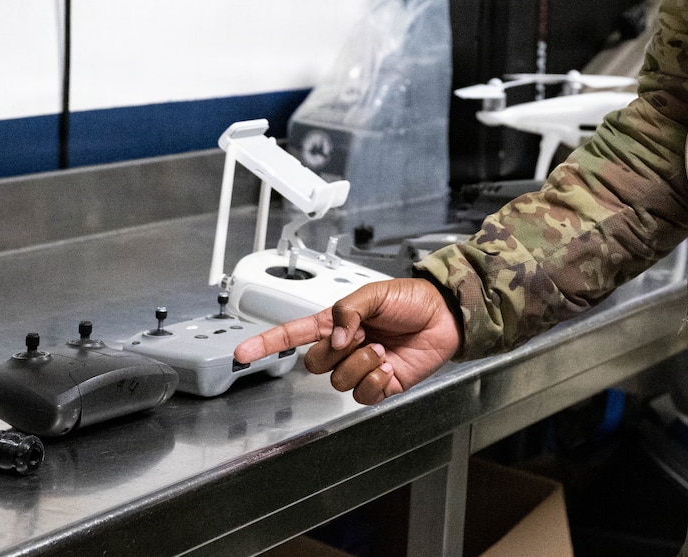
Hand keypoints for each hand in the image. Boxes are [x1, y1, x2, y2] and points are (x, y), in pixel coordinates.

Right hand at [232, 278, 460, 405]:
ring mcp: (361, 368)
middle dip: (335, 352)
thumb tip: (336, 338)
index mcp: (336, 323)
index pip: (293, 334)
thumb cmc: (411, 299)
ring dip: (361, 364)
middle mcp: (345, 347)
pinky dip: (376, 380)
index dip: (266, 343)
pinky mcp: (380, 386)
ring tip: (383, 349)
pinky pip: (363, 395)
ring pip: (338, 381)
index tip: (242, 353)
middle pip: (314, 364)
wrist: (445, 317)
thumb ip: (347, 310)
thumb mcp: (375, 292)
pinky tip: (390, 367)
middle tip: (361, 337)